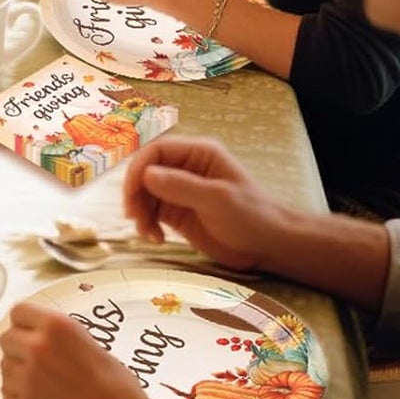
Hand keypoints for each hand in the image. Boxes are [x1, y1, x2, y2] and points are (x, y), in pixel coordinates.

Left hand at [0, 303, 163, 398]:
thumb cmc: (120, 391)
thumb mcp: (94, 348)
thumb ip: (62, 339)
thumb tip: (44, 337)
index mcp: (57, 327)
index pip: (19, 312)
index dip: (25, 323)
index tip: (28, 331)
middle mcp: (36, 349)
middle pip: (7, 338)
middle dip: (19, 347)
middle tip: (36, 361)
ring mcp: (25, 381)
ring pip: (5, 367)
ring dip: (19, 374)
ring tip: (45, 387)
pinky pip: (7, 395)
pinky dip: (20, 398)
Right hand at [122, 136, 283, 269]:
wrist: (268, 247)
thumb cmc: (252, 217)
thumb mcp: (218, 200)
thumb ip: (182, 186)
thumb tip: (146, 174)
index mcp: (198, 153)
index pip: (156, 151)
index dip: (138, 168)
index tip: (131, 192)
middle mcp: (185, 167)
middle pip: (144, 171)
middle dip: (135, 193)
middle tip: (134, 217)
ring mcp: (179, 190)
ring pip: (144, 193)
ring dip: (140, 212)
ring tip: (148, 233)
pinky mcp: (177, 212)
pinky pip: (150, 212)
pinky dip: (146, 224)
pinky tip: (156, 238)